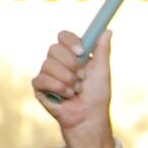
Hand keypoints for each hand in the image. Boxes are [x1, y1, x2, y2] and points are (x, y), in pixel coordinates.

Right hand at [30, 30, 115, 147]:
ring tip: (76, 91)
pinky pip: (42, 79)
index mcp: (73, 55)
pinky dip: (58, 88)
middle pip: (54, 48)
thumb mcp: (102, 70)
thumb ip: (102, 50)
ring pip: (48, 64)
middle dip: (71, 65)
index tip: (81, 51)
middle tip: (81, 78)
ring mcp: (47, 73)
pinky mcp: (39, 86)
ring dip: (67, 80)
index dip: (70, 41)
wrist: (89, 117)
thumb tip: (108, 30)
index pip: (63, 36)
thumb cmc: (97, 95)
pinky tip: (66, 96)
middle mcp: (58, 61)